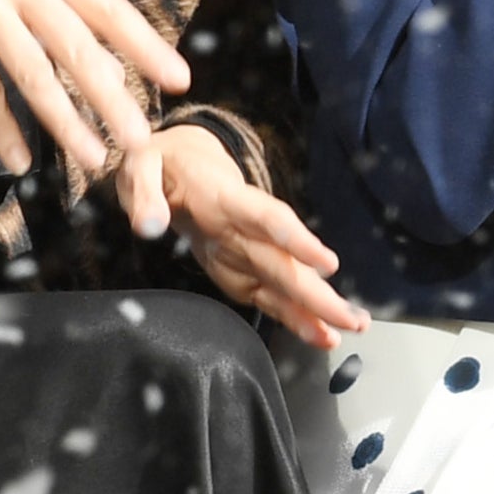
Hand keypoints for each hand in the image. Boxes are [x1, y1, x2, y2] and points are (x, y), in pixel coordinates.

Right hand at [0, 0, 189, 179]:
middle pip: (77, 49)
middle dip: (111, 98)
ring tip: (92, 155)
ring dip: (65, 120)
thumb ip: (71, 12)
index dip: (147, 46)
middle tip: (139, 137)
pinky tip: (21, 157)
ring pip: (33, 73)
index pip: (111, 11)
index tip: (178, 79)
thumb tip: (117, 66)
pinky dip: (1, 126)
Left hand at [115, 124, 366, 348]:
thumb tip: (150, 226)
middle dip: (320, 292)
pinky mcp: (238, 268)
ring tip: (347, 331)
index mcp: (223, 198)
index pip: (267, 217)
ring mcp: (245, 249)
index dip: (296, 240)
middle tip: (353, 320)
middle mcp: (243, 227)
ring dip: (316, 306)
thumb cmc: (158, 163)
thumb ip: (143, 195)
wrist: (179, 159)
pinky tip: (317, 334)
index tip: (328, 263)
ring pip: (285, 280)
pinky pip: (269, 293)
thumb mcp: (140, 167)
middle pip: (286, 261)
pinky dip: (293, 314)